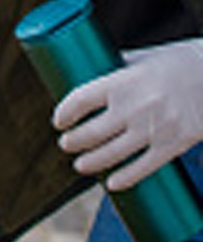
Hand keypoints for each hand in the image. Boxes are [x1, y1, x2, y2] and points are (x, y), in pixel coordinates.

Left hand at [52, 38, 202, 191]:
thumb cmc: (183, 61)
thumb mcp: (147, 57)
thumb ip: (120, 66)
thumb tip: (92, 69)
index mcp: (124, 80)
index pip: (80, 100)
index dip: (64, 113)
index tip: (58, 121)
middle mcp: (136, 106)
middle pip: (91, 132)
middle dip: (73, 141)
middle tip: (65, 144)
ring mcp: (155, 128)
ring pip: (112, 153)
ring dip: (90, 162)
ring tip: (80, 164)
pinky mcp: (175, 144)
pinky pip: (144, 167)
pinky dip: (124, 178)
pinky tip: (111, 183)